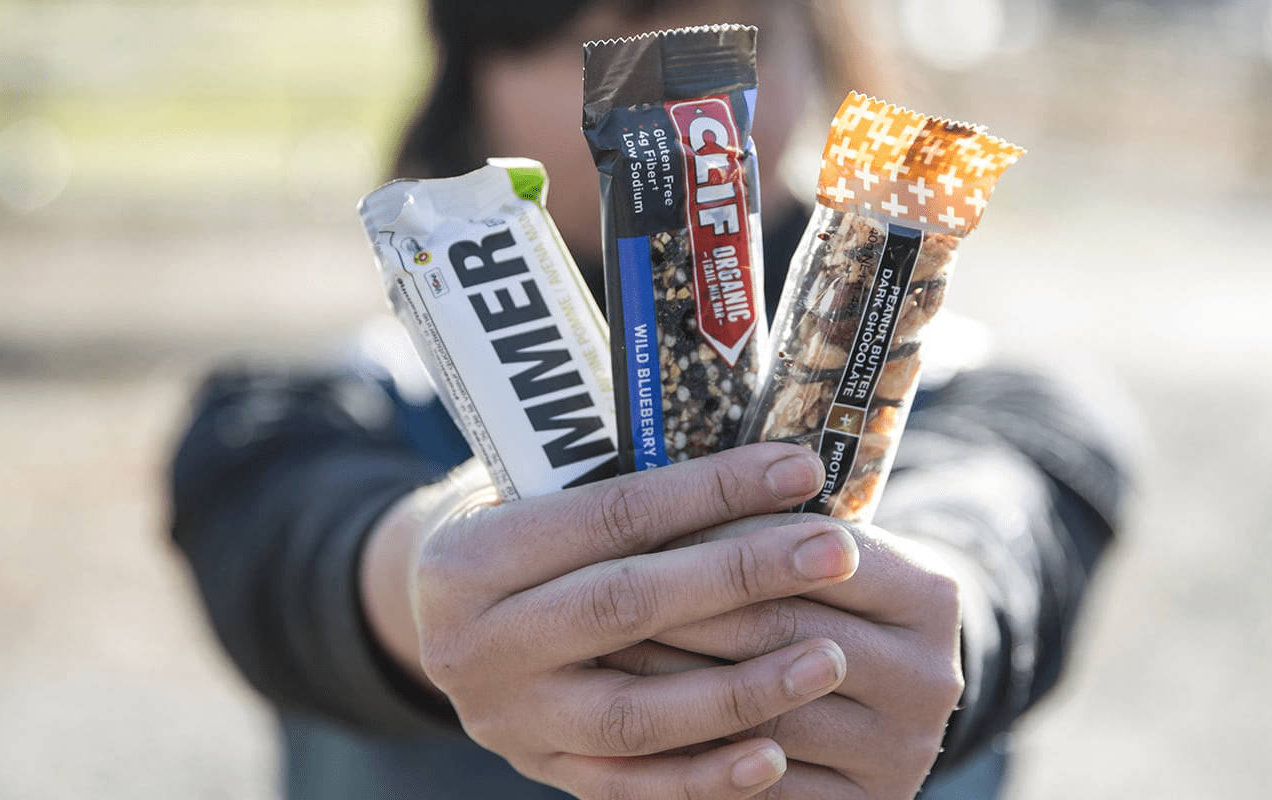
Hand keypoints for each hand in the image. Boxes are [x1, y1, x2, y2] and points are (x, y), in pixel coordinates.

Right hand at [361, 443, 863, 798]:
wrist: (435, 618)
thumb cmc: (513, 528)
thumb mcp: (532, 490)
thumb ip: (619, 487)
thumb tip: (764, 466)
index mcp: (469, 558)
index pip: (610, 516)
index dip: (711, 492)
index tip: (799, 472)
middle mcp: (475, 647)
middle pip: (627, 608)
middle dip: (742, 577)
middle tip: (836, 552)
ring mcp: (509, 722)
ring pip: (636, 715)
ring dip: (743, 690)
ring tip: (830, 658)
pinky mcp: (542, 773)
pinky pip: (633, 787)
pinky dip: (707, 776)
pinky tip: (776, 756)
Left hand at [602, 518, 964, 798]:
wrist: (881, 698)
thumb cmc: (825, 602)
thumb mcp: (821, 557)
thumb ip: (772, 531)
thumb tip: (668, 497)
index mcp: (930, 595)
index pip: (810, 553)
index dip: (721, 539)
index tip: (642, 528)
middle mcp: (931, 676)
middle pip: (782, 633)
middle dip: (684, 610)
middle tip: (596, 593)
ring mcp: (903, 750)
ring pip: (765, 713)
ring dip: (676, 685)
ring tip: (602, 656)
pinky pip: (766, 789)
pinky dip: (697, 761)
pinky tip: (635, 731)